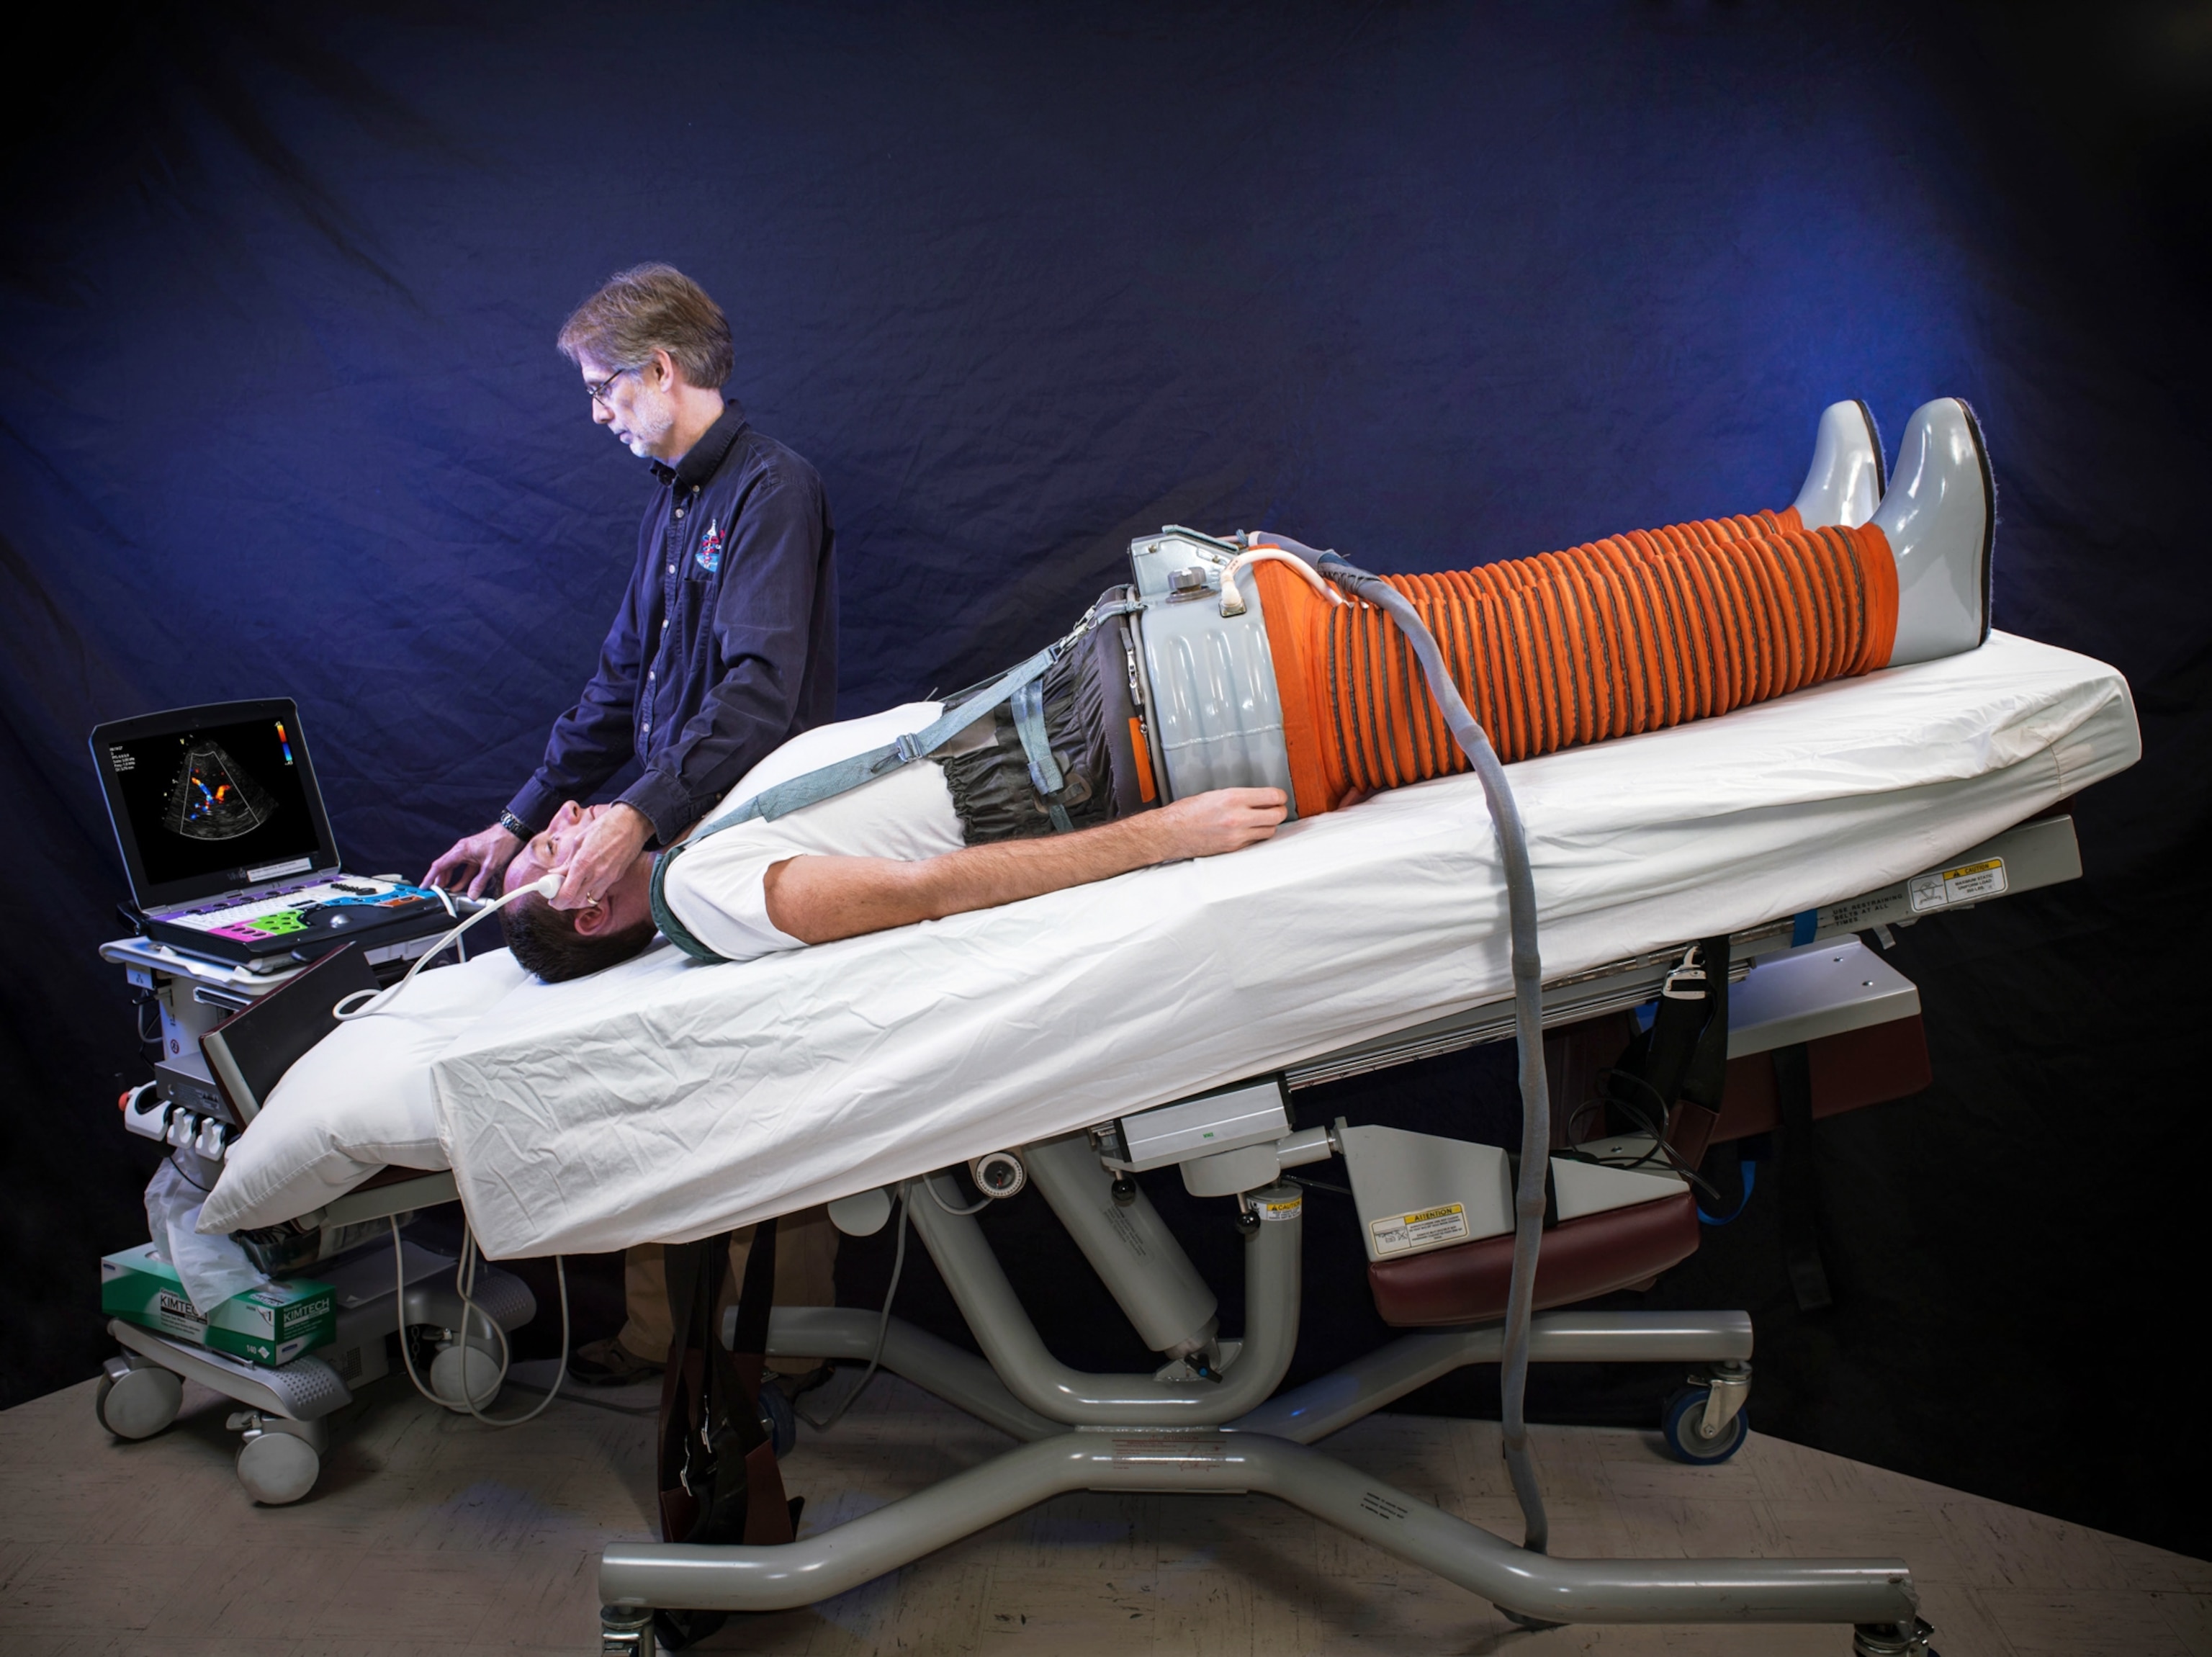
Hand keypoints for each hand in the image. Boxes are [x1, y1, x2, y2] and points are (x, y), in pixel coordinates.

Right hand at [425, 824, 522, 898]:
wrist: (513, 832)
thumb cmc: (501, 843)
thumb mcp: (490, 866)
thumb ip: (480, 882)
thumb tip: (472, 895)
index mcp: (460, 850)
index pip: (439, 865)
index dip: (430, 877)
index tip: (424, 886)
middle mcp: (461, 850)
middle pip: (445, 867)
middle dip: (439, 880)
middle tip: (436, 892)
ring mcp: (468, 853)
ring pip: (454, 868)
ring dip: (450, 880)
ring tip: (446, 891)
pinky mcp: (475, 855)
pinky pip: (465, 869)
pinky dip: (462, 878)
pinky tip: (461, 886)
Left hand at [550, 803, 651, 910]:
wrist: (632, 823)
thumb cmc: (605, 826)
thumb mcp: (580, 840)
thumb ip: (567, 861)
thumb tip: (555, 873)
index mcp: (583, 864)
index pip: (566, 894)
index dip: (556, 901)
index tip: (552, 899)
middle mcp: (596, 875)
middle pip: (576, 902)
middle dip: (565, 901)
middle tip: (559, 894)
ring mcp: (608, 878)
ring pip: (590, 900)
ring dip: (579, 897)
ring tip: (575, 887)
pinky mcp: (617, 877)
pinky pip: (601, 890)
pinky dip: (592, 890)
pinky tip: (589, 879)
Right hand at [1150, 788, 1288, 860]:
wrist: (1171, 833)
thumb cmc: (1188, 811)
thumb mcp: (1216, 794)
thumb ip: (1240, 797)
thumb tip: (1261, 799)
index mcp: (1233, 798)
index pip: (1273, 796)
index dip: (1279, 796)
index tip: (1278, 797)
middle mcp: (1238, 817)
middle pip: (1277, 815)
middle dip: (1279, 811)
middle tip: (1275, 809)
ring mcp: (1237, 835)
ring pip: (1270, 831)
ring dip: (1269, 825)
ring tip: (1260, 821)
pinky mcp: (1233, 848)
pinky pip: (1255, 842)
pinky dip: (1256, 836)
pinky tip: (1247, 831)